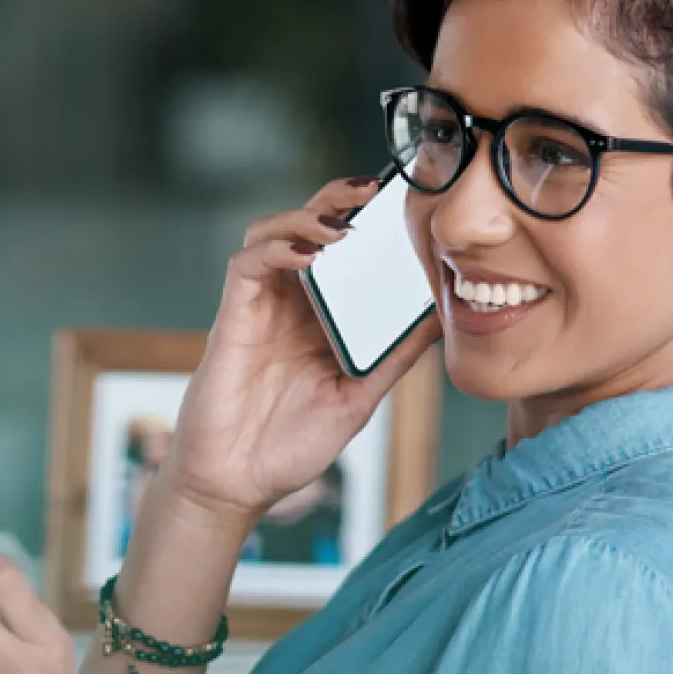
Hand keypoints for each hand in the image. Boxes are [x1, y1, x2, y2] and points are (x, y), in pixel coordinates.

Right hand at [162, 177, 441, 525]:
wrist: (236, 485)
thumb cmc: (289, 448)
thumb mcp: (359, 399)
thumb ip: (393, 358)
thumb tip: (440, 320)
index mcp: (319, 320)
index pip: (342, 254)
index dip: (366, 222)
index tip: (403, 204)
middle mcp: (288, 306)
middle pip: (306, 228)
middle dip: (337, 198)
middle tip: (373, 188)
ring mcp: (258, 309)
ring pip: (271, 232)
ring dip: (304, 216)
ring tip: (340, 223)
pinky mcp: (232, 317)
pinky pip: (247, 263)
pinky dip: (276, 247)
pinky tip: (306, 254)